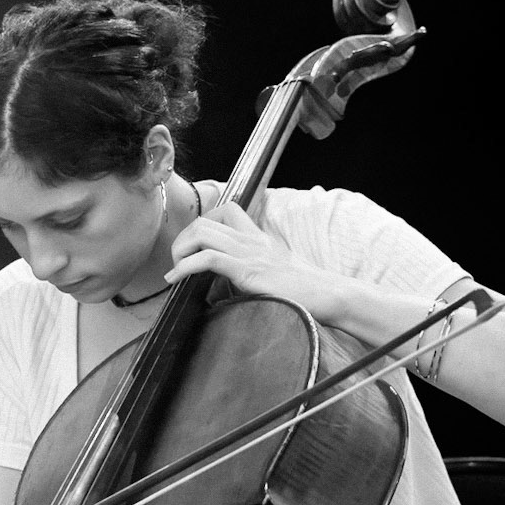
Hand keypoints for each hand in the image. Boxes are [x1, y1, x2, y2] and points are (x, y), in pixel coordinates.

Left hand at [166, 199, 341, 318]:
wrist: (328, 294)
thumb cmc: (306, 290)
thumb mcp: (276, 272)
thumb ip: (254, 270)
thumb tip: (229, 286)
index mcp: (258, 237)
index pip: (227, 210)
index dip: (203, 224)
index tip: (193, 246)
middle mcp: (252, 239)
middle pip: (205, 220)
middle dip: (183, 239)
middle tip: (179, 262)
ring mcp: (249, 252)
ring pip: (202, 233)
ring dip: (180, 250)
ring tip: (176, 271)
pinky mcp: (248, 270)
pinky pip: (208, 259)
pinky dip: (185, 267)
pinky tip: (177, 279)